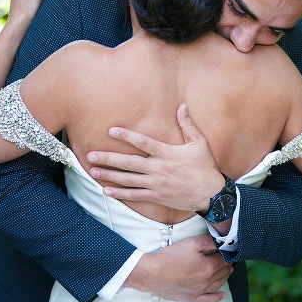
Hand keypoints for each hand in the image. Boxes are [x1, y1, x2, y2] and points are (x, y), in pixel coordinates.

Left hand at [87, 104, 224, 211]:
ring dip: (109, 175)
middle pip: (129, 162)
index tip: (111, 131)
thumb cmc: (205, 166)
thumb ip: (188, 124)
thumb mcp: (199, 143)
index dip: (126, 136)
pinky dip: (120, 194)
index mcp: (167, 153)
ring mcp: (156, 184)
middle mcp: (158, 168)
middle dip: (108, 158)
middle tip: (90, 154)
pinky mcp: (156, 196)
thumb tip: (182, 106)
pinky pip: (134, 195)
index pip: (143, 142)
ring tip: (93, 170)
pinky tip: (106, 191)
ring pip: (128, 179)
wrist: (211, 194)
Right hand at [125, 234, 231, 301]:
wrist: (154, 273)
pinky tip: (222, 295)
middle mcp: (207, 282)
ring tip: (227, 270)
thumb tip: (222, 241)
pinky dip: (217, 297)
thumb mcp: (192, 243)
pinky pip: (208, 299)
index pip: (224, 259)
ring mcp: (200, 292)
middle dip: (227, 263)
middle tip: (228, 257)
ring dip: (225, 276)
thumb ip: (209, 241)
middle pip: (223, 272)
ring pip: (218, 284)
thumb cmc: (171, 257)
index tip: (228, 248)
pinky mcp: (192, 298)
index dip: (227, 252)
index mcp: (209, 268)